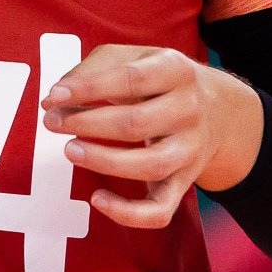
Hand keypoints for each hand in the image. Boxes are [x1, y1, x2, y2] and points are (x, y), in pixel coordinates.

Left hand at [41, 44, 263, 228]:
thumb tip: (54, 99)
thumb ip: (93, 70)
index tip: (54, 95)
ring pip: (150, 166)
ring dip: (103, 161)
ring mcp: (190, 150)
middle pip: (137, 123)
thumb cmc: (158, 80)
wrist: (219, 110)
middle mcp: (189, 110)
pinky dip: (128, 213)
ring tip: (70, 150)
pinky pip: (160, 210)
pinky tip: (97, 198)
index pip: (130, 79)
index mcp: (175, 70)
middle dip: (87, 123)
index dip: (89, 88)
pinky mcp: (184, 183)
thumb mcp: (133, 57)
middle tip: (53, 122)